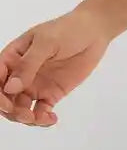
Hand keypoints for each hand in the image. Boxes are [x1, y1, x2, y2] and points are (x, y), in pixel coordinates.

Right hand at [0, 9, 111, 128]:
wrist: (94, 32)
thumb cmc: (67, 30)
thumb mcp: (46, 43)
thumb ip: (28, 65)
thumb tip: (10, 88)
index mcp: (12, 58)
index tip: (8, 103)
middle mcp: (20, 74)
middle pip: (5, 98)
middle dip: (10, 110)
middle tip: (25, 115)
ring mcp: (35, 85)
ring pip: (20, 108)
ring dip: (25, 118)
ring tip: (39, 118)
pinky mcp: (51, 93)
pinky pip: (41, 111)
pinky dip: (42, 119)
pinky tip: (51, 118)